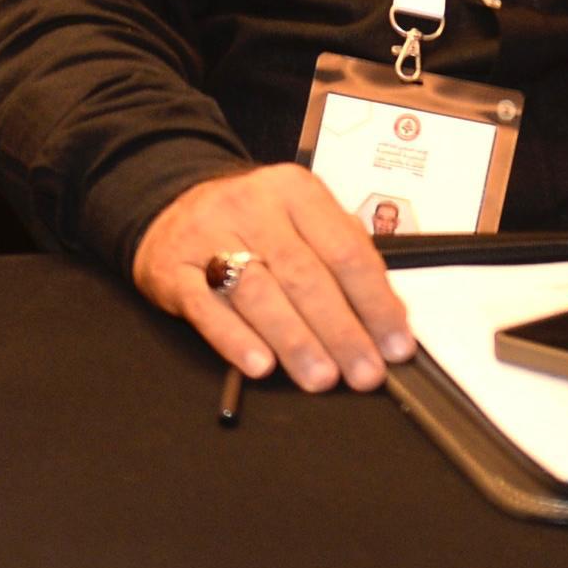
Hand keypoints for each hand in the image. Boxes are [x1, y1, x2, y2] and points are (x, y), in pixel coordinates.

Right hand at [132, 165, 415, 392]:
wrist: (172, 207)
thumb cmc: (252, 224)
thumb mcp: (302, 221)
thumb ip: (344, 259)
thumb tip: (390, 318)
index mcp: (294, 191)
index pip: (345, 250)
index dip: (375, 303)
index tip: (395, 345)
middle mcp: (251, 206)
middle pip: (304, 275)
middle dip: (340, 331)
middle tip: (364, 372)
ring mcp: (207, 235)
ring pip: (258, 293)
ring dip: (295, 341)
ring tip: (321, 377)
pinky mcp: (173, 268)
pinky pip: (206, 308)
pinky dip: (235, 339)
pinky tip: (260, 364)